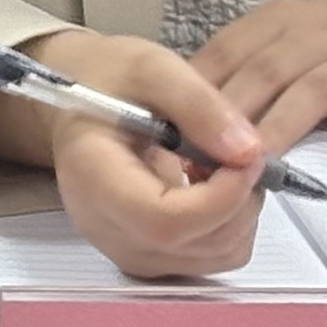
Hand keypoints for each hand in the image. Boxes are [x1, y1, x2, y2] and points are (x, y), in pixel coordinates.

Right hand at [0, 29, 272, 279]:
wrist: (78, 107)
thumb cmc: (107, 81)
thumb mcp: (152, 68)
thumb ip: (199, 105)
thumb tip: (248, 152)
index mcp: (92, 177)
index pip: (165, 221)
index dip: (221, 197)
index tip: (247, 156)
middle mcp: (104, 228)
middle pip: (195, 243)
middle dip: (240, 200)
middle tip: (242, 153)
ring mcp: (125, 250)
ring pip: (215, 255)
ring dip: (240, 212)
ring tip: (220, 167)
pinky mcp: (147, 259)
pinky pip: (212, 258)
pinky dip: (230, 226)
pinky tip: (209, 189)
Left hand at [192, 0, 326, 173]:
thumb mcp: (294, 48)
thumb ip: (248, 75)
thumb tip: (185, 121)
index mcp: (282, 22)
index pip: (229, 52)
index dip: (197, 93)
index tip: (171, 135)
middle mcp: (321, 32)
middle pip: (268, 71)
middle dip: (232, 114)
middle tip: (205, 158)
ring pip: (318, 89)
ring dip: (285, 125)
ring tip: (260, 163)